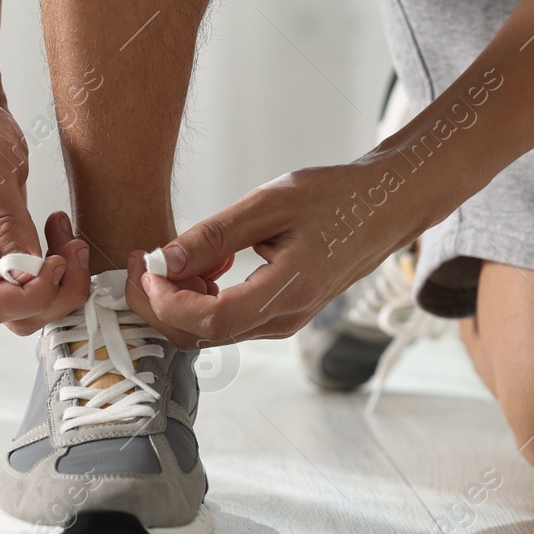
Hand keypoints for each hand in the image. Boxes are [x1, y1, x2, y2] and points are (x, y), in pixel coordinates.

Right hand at [0, 90, 92, 334]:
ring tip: (71, 239)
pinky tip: (60, 232)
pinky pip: (33, 282)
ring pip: (26, 306)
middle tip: (74, 251)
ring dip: (60, 283)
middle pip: (9, 315)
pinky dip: (58, 267)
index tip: (55, 262)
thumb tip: (27, 267)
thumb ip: (7, 219)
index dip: (29, 296)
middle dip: (52, 295)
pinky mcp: (5, 251)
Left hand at [129, 161, 426, 345]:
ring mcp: (282, 322)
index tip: (147, 267)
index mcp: (287, 293)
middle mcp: (283, 319)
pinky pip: (227, 318)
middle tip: (149, 258)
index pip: (209, 320)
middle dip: (161, 302)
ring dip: (183, 296)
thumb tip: (166, 259)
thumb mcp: (270, 203)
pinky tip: (214, 258)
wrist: (385, 207)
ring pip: (210, 329)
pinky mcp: (279, 314)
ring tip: (193, 250)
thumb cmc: (336, 198)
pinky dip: (204, 294)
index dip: (166, 300)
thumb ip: (215, 234)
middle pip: (200, 334)